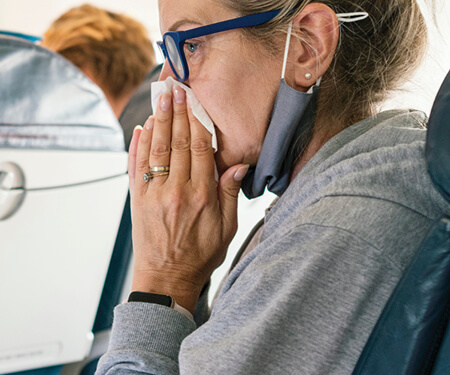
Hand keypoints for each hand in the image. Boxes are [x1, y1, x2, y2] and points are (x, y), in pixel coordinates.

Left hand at [128, 87, 248, 312]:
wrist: (166, 278)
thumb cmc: (200, 255)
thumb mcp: (226, 228)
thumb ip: (229, 194)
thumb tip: (238, 166)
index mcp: (201, 196)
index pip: (200, 149)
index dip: (197, 121)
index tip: (196, 100)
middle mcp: (176, 191)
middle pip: (177, 143)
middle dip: (176, 112)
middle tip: (175, 88)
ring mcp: (153, 194)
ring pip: (156, 150)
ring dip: (157, 121)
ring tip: (159, 98)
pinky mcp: (137, 200)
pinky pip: (136, 167)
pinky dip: (138, 146)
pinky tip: (141, 128)